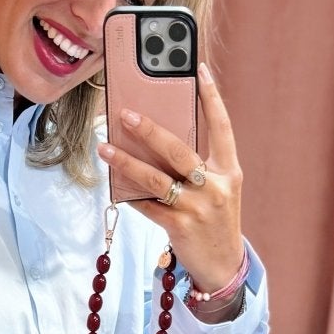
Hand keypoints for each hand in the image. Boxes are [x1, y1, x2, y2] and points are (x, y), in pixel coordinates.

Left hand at [99, 63, 243, 295]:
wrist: (224, 265)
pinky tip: (113, 182)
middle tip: (126, 114)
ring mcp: (197, 208)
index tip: (199, 68)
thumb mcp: (218, 189)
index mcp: (230, 171)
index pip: (222, 126)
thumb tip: (159, 136)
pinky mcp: (179, 227)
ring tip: (104, 147)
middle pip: (179, 150)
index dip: (212, 96)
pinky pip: (146, 205)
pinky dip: (128, 194)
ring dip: (126, 162)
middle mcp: (216, 186)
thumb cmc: (216, 220)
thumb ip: (198, 164)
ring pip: (155, 179)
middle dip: (150, 130)